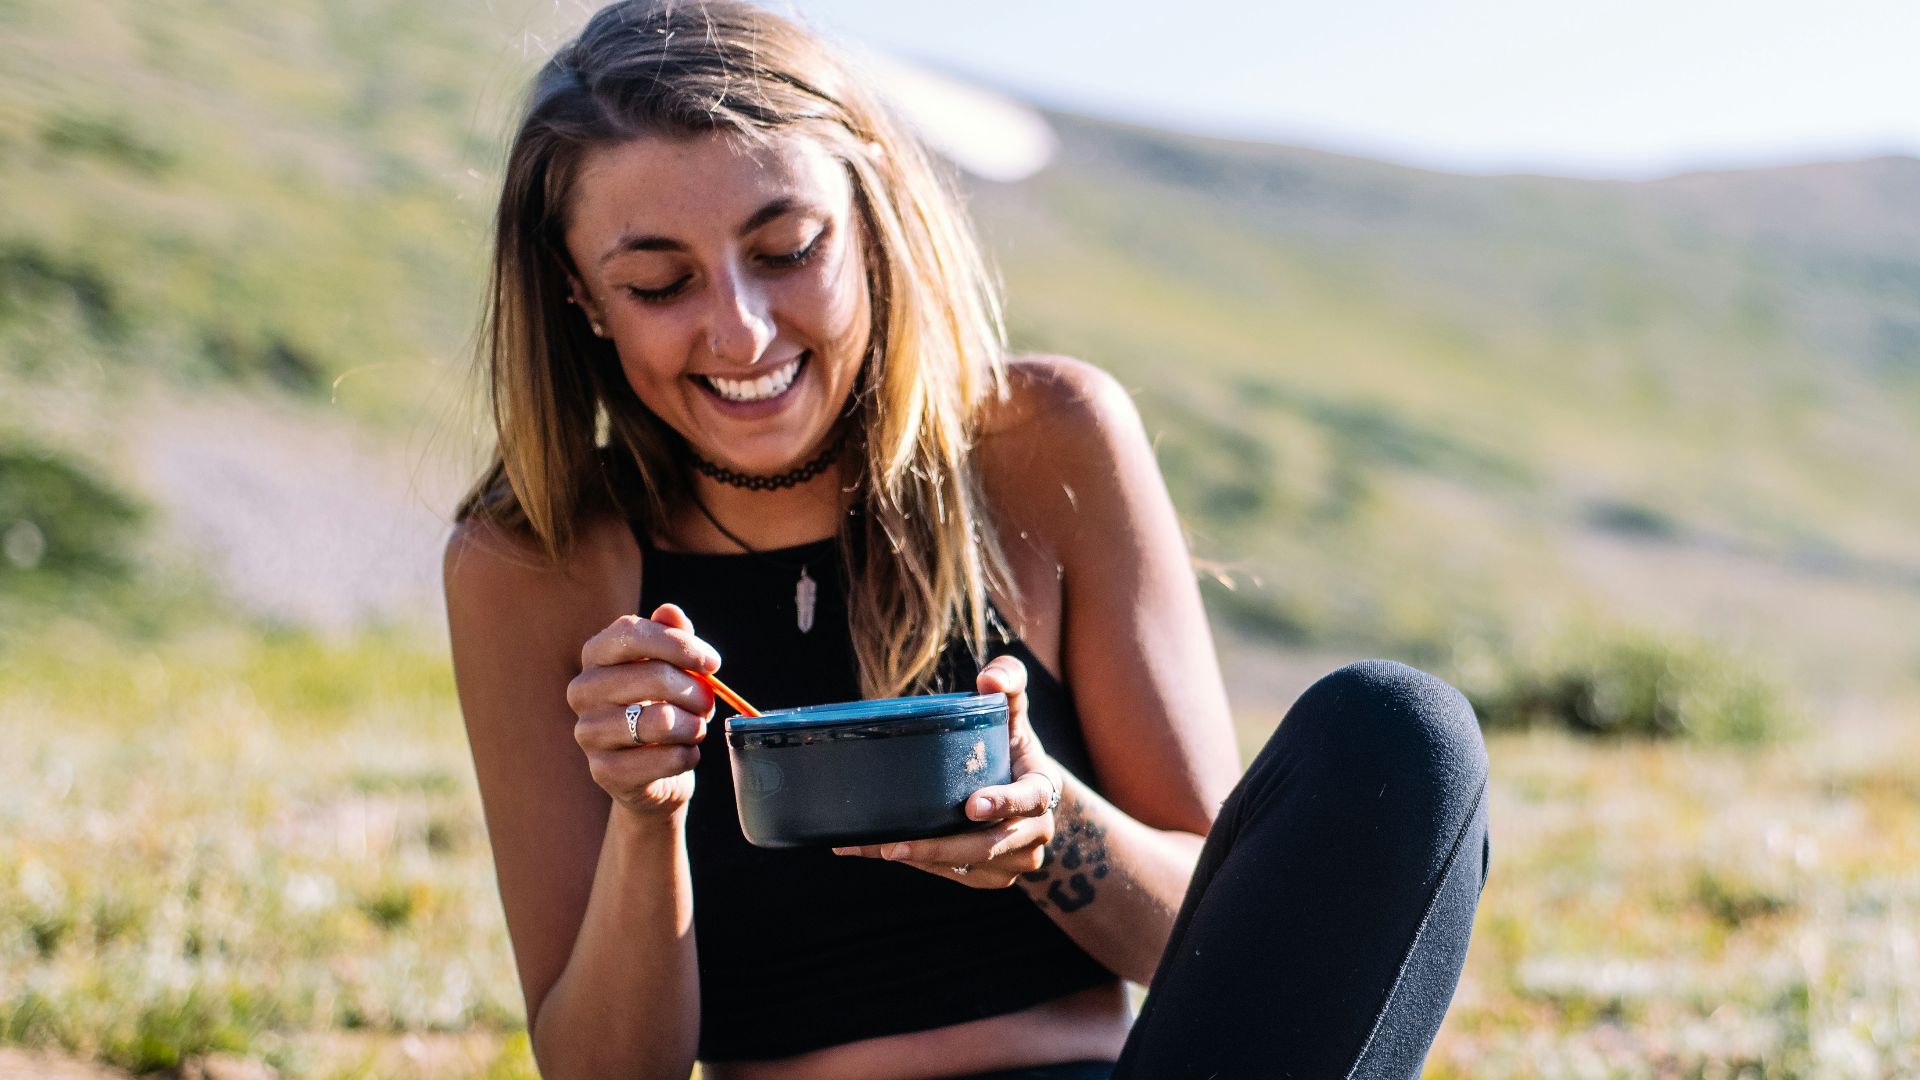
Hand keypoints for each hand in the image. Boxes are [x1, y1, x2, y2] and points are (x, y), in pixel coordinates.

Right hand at [567, 604, 718, 817]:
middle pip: (654, 676)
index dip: (679, 644)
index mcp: (595, 655)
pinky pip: (666, 758)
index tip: (712, 663)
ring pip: (662, 721)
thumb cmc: (663, 707)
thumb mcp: (671, 668)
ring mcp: (588, 732)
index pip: (632, 633)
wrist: (650, 773)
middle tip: (708, 703)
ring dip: (694, 726)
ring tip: (695, 729)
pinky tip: (684, 754)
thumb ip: (672, 636)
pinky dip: (688, 756)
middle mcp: (581, 690)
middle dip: (696, 691)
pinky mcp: (604, 771)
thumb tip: (670, 612)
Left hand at [832, 655, 1063, 887]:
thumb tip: (990, 677)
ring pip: (964, 866)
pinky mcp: (991, 877)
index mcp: (1043, 790)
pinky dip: (916, 866)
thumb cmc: (1012, 748)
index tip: (970, 805)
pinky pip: (953, 875)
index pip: (1030, 799)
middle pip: (987, 846)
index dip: (1004, 803)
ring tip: (869, 847)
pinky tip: (876, 851)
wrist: (1027, 796)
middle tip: (893, 845)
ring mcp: (1015, 862)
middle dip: (939, 848)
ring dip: (917, 860)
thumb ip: (1009, 683)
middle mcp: (1035, 833)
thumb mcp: (1014, 714)